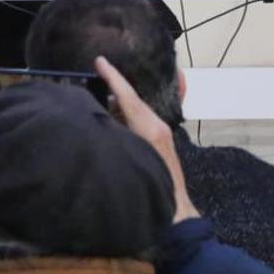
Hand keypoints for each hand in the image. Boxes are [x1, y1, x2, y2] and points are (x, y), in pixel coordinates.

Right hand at [94, 55, 198, 222]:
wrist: (175, 213)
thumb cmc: (152, 189)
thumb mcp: (131, 159)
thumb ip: (117, 135)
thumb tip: (103, 114)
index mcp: (151, 128)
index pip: (128, 97)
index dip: (113, 77)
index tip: (100, 60)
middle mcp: (158, 127)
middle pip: (133, 100)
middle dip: (116, 85)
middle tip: (97, 71)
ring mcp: (161, 134)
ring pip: (138, 109)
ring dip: (122, 99)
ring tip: (103, 89)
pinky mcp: (160, 143)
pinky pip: (142, 119)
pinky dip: (129, 111)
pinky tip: (119, 112)